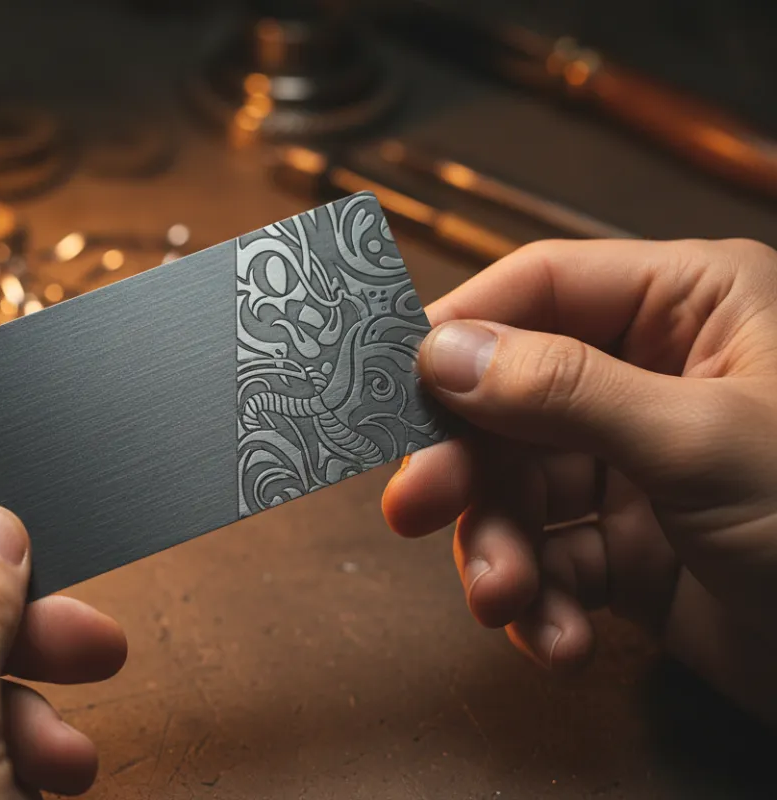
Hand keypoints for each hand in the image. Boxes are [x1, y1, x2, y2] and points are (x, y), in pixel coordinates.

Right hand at [382, 238, 776, 723]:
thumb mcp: (702, 442)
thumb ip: (565, 389)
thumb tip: (444, 350)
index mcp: (691, 309)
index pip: (540, 289)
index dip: (458, 329)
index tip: (388, 380)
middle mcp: (653, 378)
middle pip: (511, 401)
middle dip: (468, 467)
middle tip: (416, 507)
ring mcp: (637, 467)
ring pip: (519, 491)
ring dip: (502, 552)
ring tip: (509, 601)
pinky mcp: (630, 549)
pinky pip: (551, 561)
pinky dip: (541, 603)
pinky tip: (559, 636)